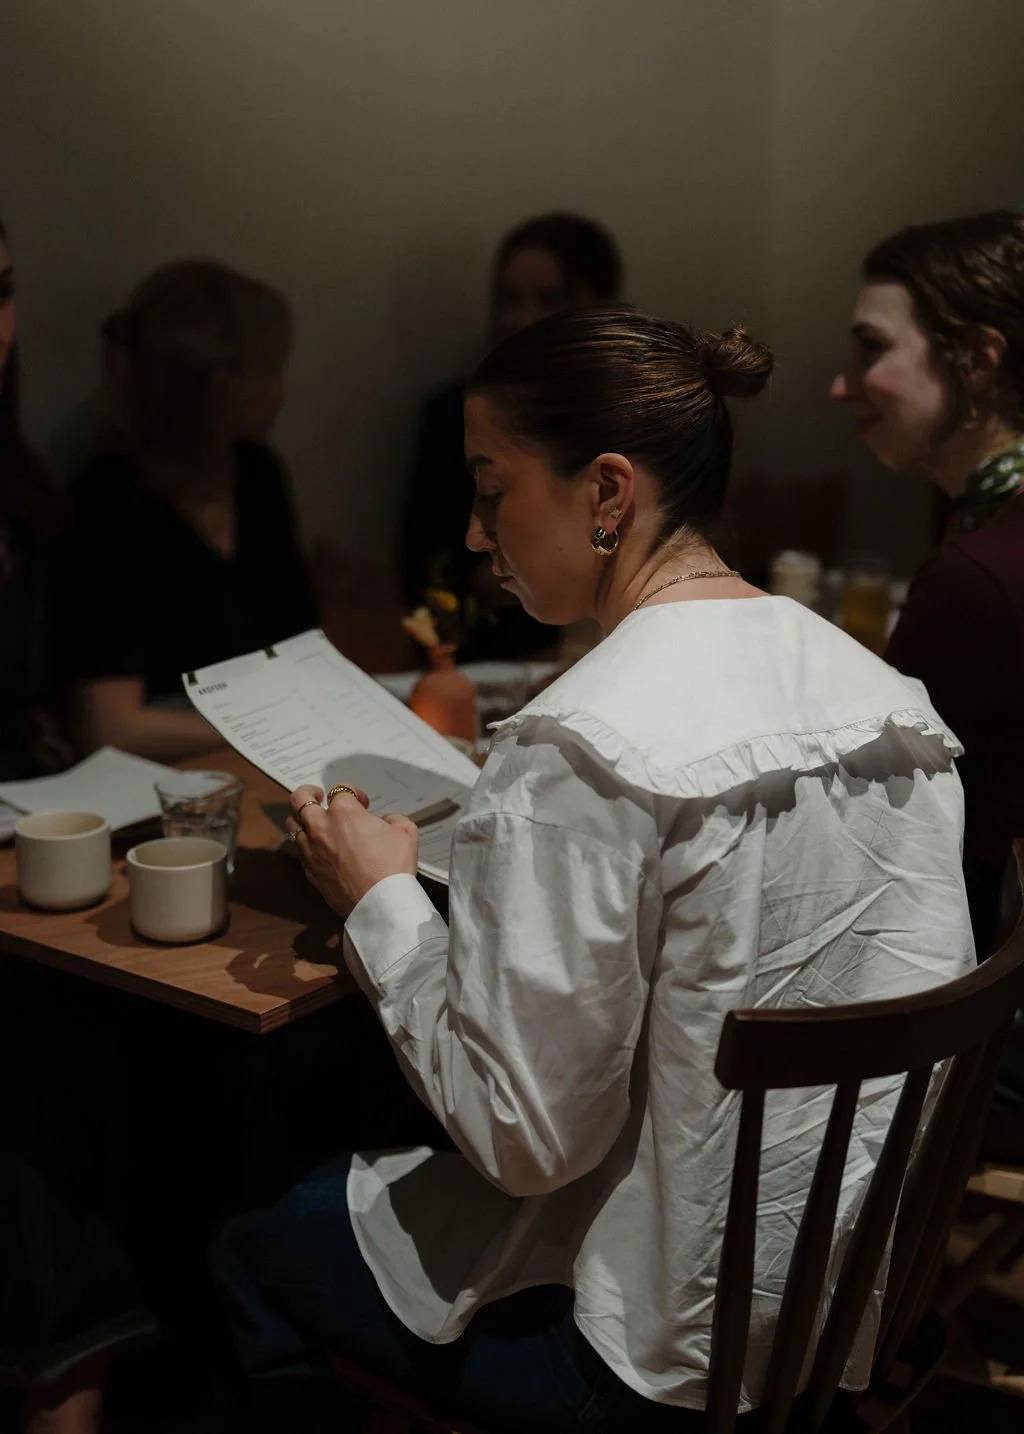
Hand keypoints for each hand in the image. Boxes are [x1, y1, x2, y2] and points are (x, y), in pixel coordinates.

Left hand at [285, 784, 418, 917]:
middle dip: (308, 792)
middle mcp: (321, 828)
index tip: (361, 802)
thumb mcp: (406, 832)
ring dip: (302, 818)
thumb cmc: (392, 868)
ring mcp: (312, 851)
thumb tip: (385, 822)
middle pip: (299, 799)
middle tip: (317, 795)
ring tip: (312, 820)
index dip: (353, 792)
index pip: (340, 790)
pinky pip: (299, 850)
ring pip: (292, 825)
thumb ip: (392, 818)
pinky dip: (306, 844)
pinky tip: (319, 848)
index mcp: (344, 813)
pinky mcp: (310, 871)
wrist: (380, 904)